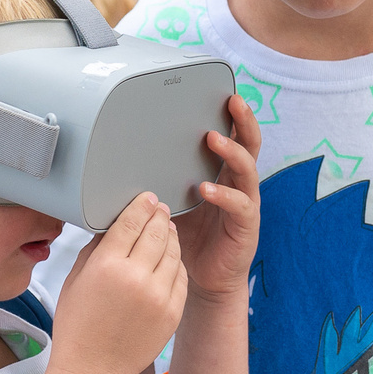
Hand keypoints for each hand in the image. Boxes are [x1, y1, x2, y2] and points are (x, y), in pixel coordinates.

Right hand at [52, 192, 186, 373]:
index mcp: (107, 265)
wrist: (93, 369)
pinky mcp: (173, 312)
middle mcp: (136, 277)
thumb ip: (96, 248)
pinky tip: (171, 257)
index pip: (132, 222)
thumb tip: (115, 223)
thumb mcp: (76, 279)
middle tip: (161, 207)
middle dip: (160, 215)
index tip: (148, 197)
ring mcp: (158, 296)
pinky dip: (177, 263)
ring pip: (173, 252)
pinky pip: (181, 276)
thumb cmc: (78, 324)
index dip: (142, 205)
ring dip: (171, 236)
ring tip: (168, 229)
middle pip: (157, 232)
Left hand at [174, 95, 259, 300]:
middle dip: (243, 121)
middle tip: (233, 102)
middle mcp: (238, 185)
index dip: (233, 116)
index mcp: (223, 174)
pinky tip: (207, 189)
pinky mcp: (246, 227)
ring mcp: (246, 204)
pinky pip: (240, 205)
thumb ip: (160, 182)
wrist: (204, 280)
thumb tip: (122, 164)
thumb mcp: (172, 203)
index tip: (223, 93)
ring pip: (248, 170)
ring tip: (214, 140)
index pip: (234, 138)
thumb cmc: (188, 240)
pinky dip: (224, 195)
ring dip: (231, 152)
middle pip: (250, 144)